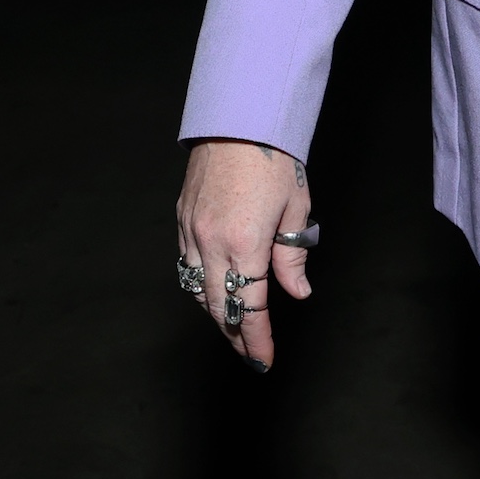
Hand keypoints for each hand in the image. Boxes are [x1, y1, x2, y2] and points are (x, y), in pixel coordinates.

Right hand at [176, 139, 313, 371]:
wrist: (239, 117)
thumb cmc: (275, 157)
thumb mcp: (296, 207)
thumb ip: (292, 256)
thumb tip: (297, 292)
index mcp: (244, 243)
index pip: (248, 308)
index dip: (256, 340)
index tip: (264, 361)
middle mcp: (211, 243)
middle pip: (218, 307)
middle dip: (234, 334)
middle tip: (250, 352)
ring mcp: (191, 231)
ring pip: (197, 290)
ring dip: (215, 312)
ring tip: (234, 326)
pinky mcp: (181, 218)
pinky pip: (186, 265)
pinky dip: (199, 285)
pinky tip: (214, 288)